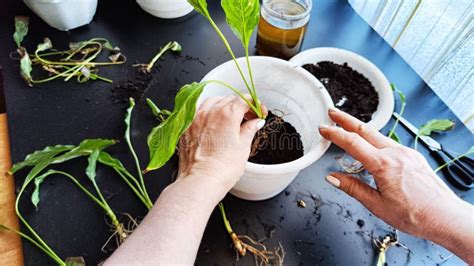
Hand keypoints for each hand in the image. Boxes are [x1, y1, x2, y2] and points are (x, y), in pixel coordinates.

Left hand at [178, 95, 265, 191]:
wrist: (200, 181)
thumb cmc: (222, 168)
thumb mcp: (243, 147)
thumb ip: (250, 129)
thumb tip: (256, 122)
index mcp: (227, 114)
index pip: (244, 99)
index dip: (255, 104)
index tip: (259, 113)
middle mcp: (209, 112)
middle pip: (229, 98)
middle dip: (241, 105)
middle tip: (249, 118)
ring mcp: (196, 118)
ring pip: (212, 101)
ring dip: (224, 106)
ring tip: (231, 119)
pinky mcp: (187, 127)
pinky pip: (198, 111)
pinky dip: (208, 112)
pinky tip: (213, 122)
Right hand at [319, 108, 472, 262]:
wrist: (445, 217)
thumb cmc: (415, 215)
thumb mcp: (376, 205)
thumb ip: (352, 188)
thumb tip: (333, 178)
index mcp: (383, 165)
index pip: (352, 143)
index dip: (334, 134)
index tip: (323, 129)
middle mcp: (395, 154)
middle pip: (365, 130)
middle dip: (346, 120)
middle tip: (332, 113)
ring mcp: (406, 153)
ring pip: (378, 136)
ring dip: (361, 130)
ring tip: (349, 129)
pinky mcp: (413, 157)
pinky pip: (390, 143)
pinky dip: (376, 141)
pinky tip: (372, 147)